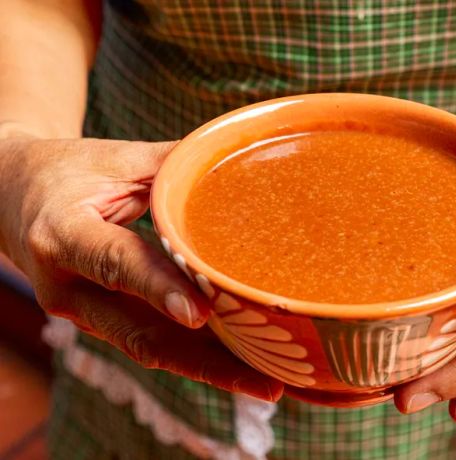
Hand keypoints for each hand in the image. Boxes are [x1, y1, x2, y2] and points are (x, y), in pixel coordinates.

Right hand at [0, 136, 282, 400]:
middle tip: (263, 378)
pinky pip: (152, 342)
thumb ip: (171, 166)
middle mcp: (68, 289)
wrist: (11, 198)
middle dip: (204, 362)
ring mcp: (84, 314)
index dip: (158, 288)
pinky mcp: (102, 322)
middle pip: (140, 334)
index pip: (116, 264)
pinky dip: (196, 358)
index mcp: (63, 235)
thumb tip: (237, 161)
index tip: (199, 314)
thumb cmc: (67, 174)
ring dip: (208, 371)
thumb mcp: (114, 160)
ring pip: (151, 349)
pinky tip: (240, 365)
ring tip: (265, 384)